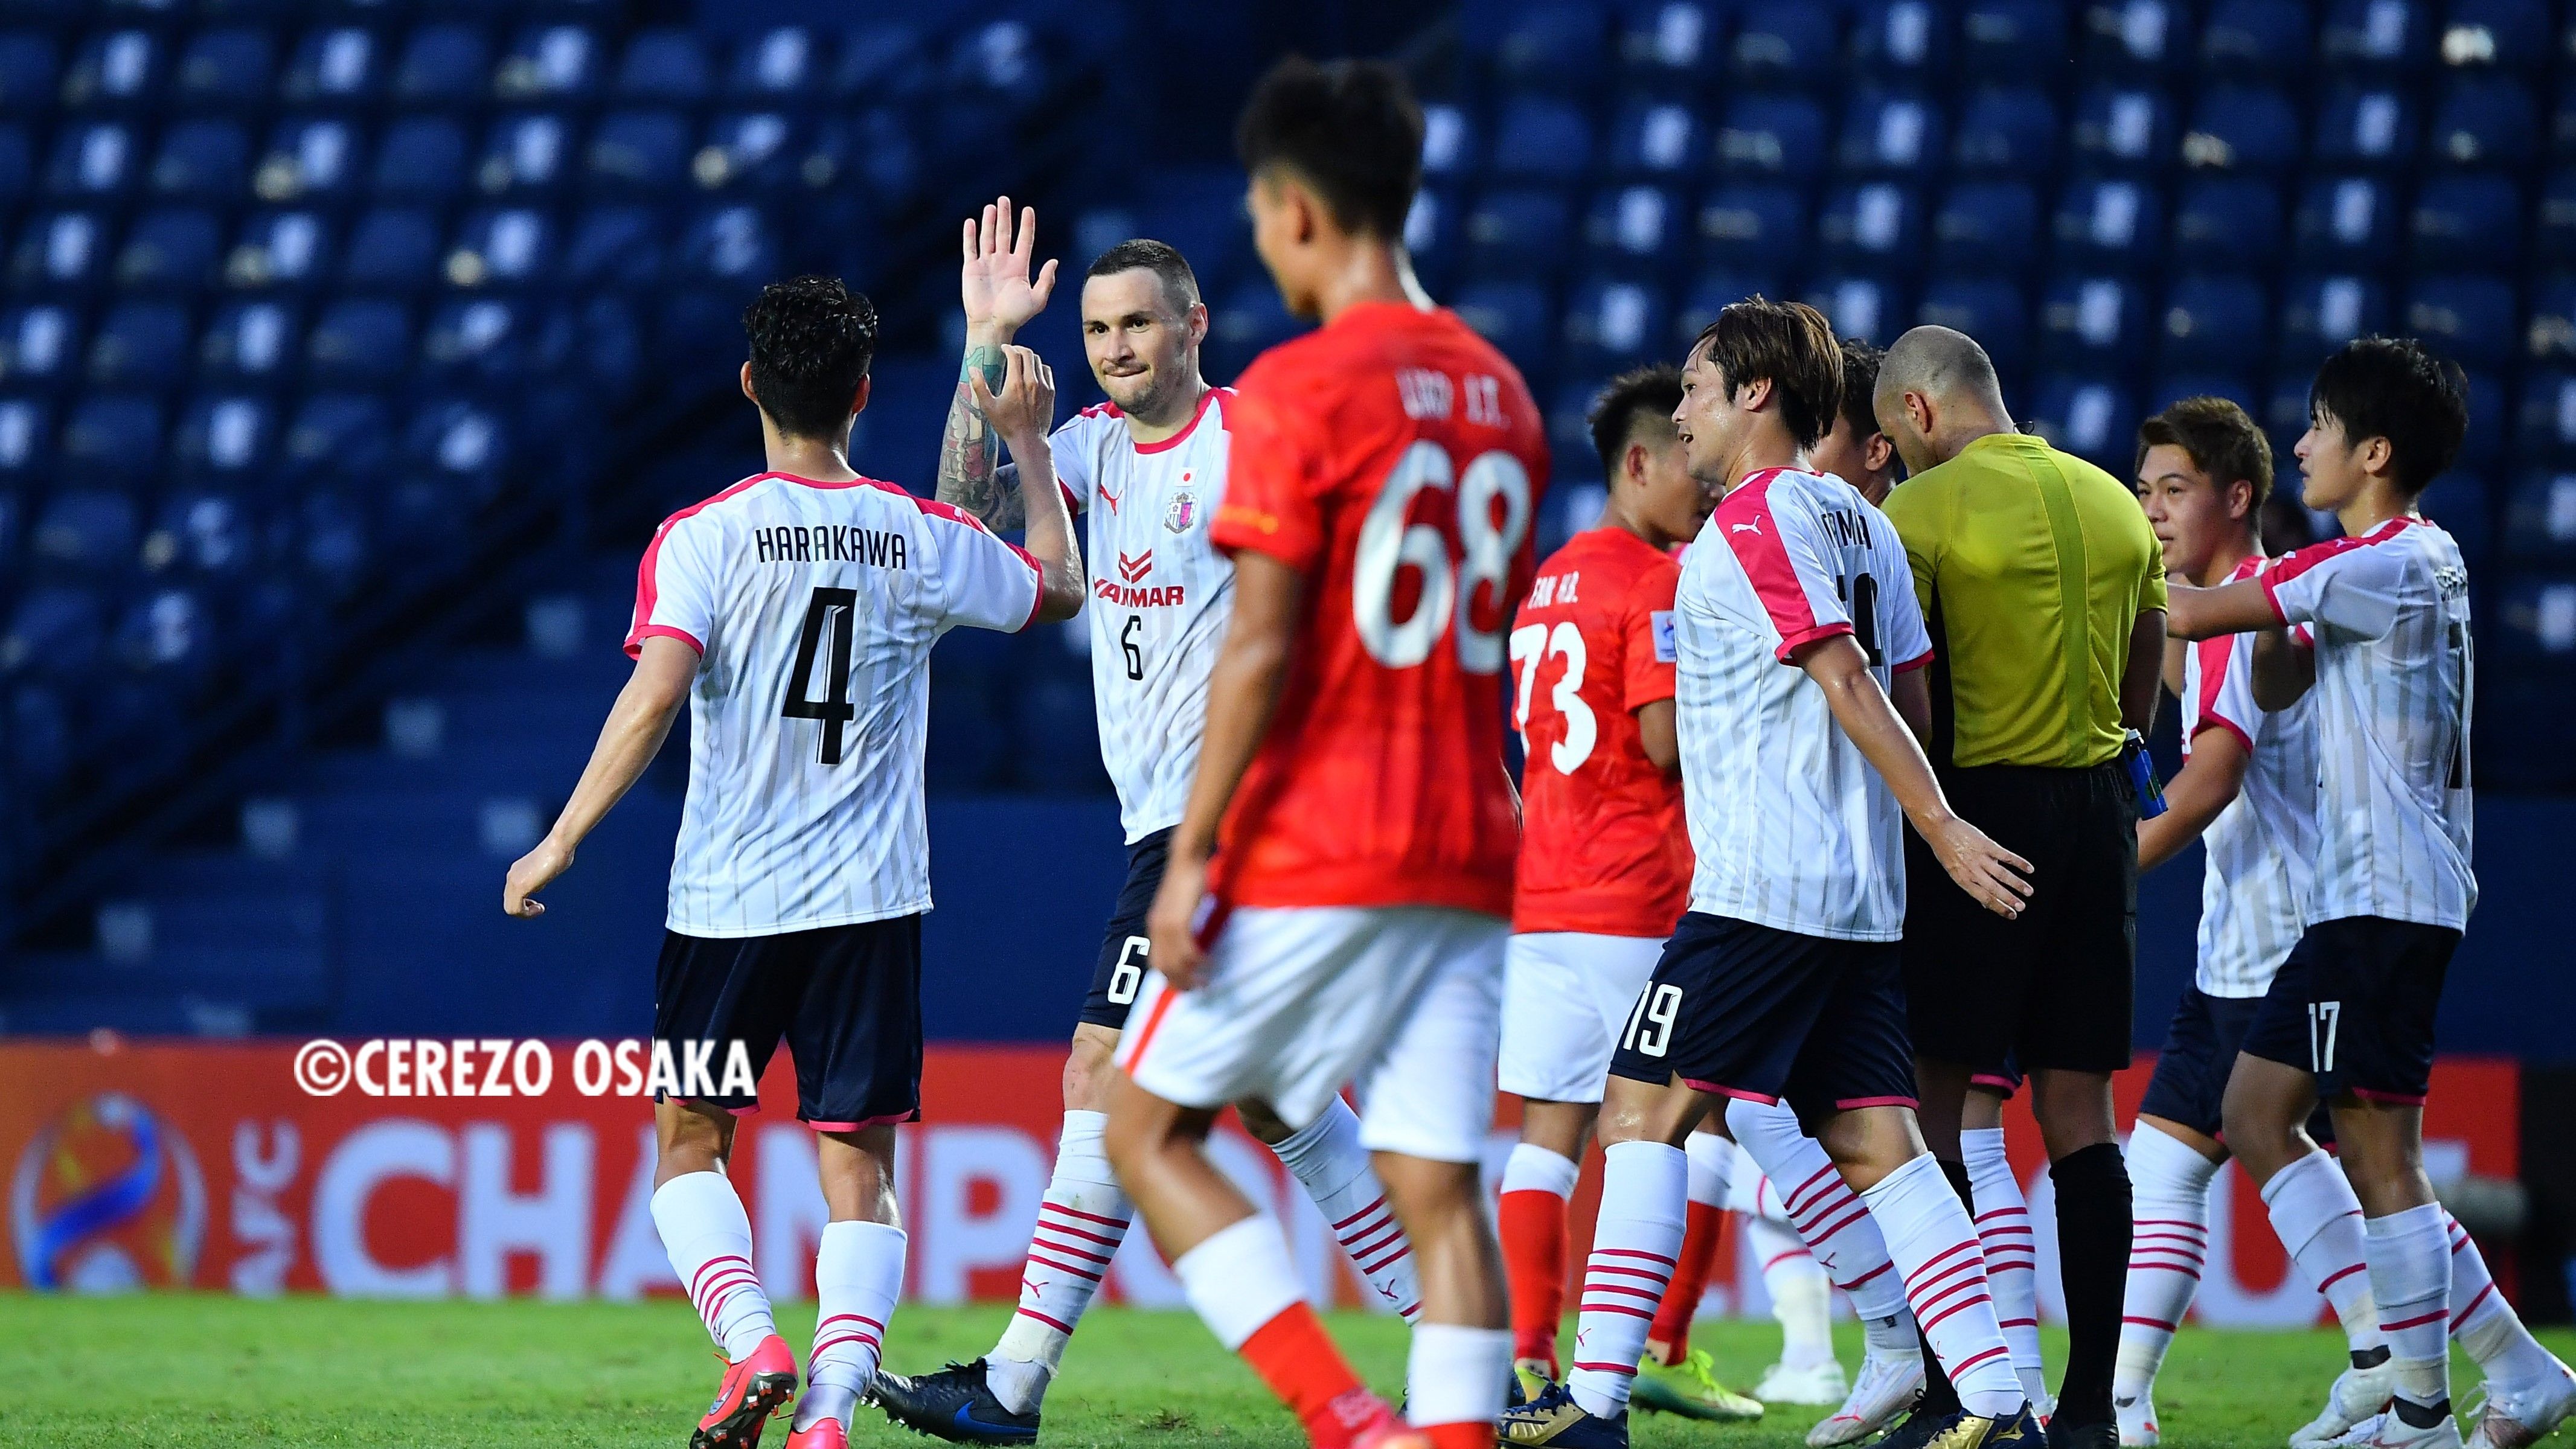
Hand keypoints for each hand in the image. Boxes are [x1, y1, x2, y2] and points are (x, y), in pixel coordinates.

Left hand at [502, 837, 572, 917]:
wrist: (559, 844)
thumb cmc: (560, 852)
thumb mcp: (549, 867)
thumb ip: (542, 877)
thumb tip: (541, 882)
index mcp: (517, 871)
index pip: (512, 895)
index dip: (525, 904)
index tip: (539, 904)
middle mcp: (512, 876)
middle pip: (509, 903)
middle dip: (524, 910)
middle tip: (539, 908)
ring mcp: (514, 881)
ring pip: (510, 909)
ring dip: (526, 914)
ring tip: (539, 909)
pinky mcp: (520, 886)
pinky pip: (515, 909)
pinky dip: (527, 914)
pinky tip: (540, 908)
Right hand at [960, 194, 1056, 337]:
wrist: (992, 325)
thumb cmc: (1016, 316)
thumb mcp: (1037, 299)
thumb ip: (1046, 280)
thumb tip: (1054, 260)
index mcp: (1019, 267)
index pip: (1024, 240)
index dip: (1026, 225)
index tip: (1028, 209)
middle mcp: (1003, 262)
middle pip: (1005, 234)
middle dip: (1005, 217)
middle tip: (1004, 199)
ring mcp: (987, 264)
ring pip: (988, 237)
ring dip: (989, 222)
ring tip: (991, 207)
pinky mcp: (971, 269)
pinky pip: (970, 248)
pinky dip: (970, 235)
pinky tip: (971, 222)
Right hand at [969, 344, 1055, 452]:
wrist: (1029, 440)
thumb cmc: (1007, 425)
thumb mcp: (989, 407)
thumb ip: (979, 386)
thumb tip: (972, 368)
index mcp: (1015, 383)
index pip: (1014, 355)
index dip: (1008, 348)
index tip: (1003, 349)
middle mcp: (1031, 382)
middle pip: (1028, 354)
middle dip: (1019, 349)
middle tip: (1012, 352)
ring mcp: (1043, 386)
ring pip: (1039, 361)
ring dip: (1029, 358)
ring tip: (1021, 361)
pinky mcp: (1050, 392)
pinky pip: (1047, 372)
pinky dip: (1039, 367)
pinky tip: (1033, 373)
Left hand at [1145, 850, 1212, 990]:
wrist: (1186, 860)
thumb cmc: (1187, 881)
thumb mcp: (1178, 907)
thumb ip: (1179, 924)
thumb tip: (1188, 941)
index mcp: (1153, 927)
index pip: (1155, 962)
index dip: (1169, 978)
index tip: (1184, 985)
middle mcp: (1156, 929)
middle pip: (1163, 967)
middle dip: (1179, 983)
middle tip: (1197, 990)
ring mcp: (1167, 926)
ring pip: (1176, 962)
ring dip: (1191, 976)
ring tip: (1205, 981)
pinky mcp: (1180, 921)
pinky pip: (1187, 950)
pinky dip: (1198, 961)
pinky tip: (1209, 963)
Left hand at [1923, 816, 2031, 919]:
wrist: (1940, 829)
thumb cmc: (1947, 852)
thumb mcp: (1955, 872)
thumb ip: (1972, 887)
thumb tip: (1985, 904)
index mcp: (1963, 880)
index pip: (1985, 898)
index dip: (1999, 908)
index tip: (2012, 915)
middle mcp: (1972, 871)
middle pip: (1994, 889)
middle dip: (2010, 899)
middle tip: (2022, 907)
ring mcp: (1979, 858)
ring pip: (2002, 874)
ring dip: (2017, 884)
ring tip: (2029, 892)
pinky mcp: (1986, 845)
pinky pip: (2006, 856)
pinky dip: (2019, 863)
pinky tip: (2029, 869)